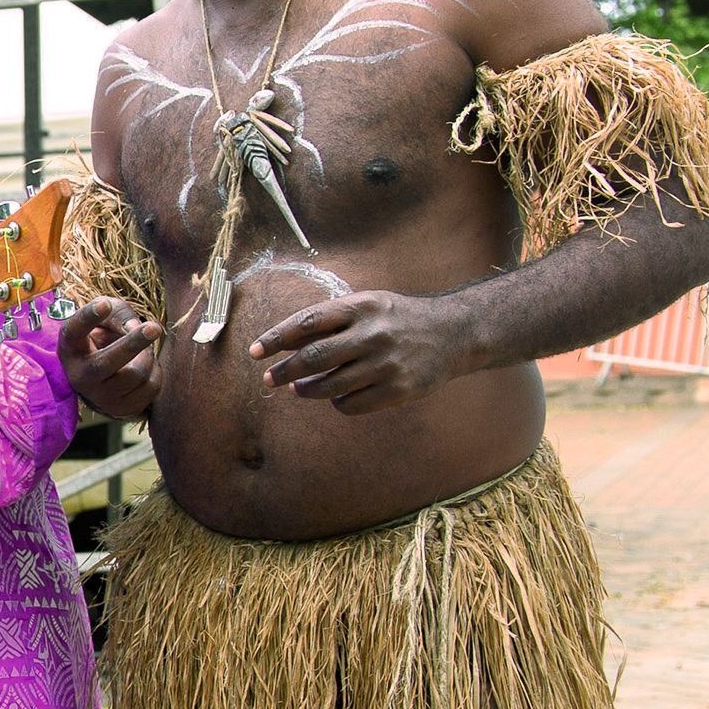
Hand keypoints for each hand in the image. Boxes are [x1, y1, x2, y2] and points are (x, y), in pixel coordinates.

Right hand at [59, 296, 162, 420]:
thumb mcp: (105, 318)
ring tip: (142, 351)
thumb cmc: (103, 339)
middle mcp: (80, 376)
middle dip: (132, 344)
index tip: (104, 304)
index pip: (74, 331)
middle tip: (154, 327)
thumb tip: (136, 328)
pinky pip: (151, 388)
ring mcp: (100, 397)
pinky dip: (154, 372)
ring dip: (147, 356)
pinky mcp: (120, 409)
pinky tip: (143, 369)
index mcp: (71, 348)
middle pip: (107, 362)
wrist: (102, 378)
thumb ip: (118, 314)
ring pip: (136, 373)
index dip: (88, 317)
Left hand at [252, 290, 465, 413]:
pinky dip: (337, 402)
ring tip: (299, 388)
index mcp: (362, 306)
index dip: (276, 338)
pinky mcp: (399, 389)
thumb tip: (280, 343)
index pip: (307, 322)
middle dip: (284, 370)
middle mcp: (374, 333)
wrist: (454, 333)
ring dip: (306, 390)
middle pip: (314, 357)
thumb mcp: (367, 305)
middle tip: (269, 379)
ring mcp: (387, 363)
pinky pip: (351, 404)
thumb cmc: (396, 319)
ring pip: (329, 386)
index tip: (254, 352)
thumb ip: (328, 321)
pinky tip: (339, 395)